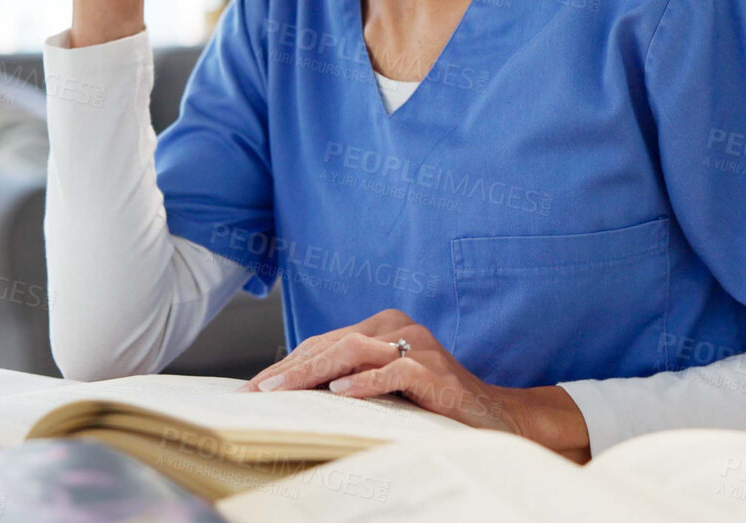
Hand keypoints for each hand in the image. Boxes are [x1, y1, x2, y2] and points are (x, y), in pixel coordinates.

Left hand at [241, 309, 589, 460]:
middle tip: (255, 392)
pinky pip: (394, 372)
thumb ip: (348, 383)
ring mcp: (418, 345)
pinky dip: (365, 383)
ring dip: (313, 373)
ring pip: (354, 351)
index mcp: (382, 327)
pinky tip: (340, 394)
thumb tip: (290, 398)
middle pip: (331, 343)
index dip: (285, 364)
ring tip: (282, 392)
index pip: (322, 342)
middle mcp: (398, 328)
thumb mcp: (384, 391)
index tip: (250, 388)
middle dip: (289, 369)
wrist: (495, 418)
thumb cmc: (433, 405)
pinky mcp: (436, 369)